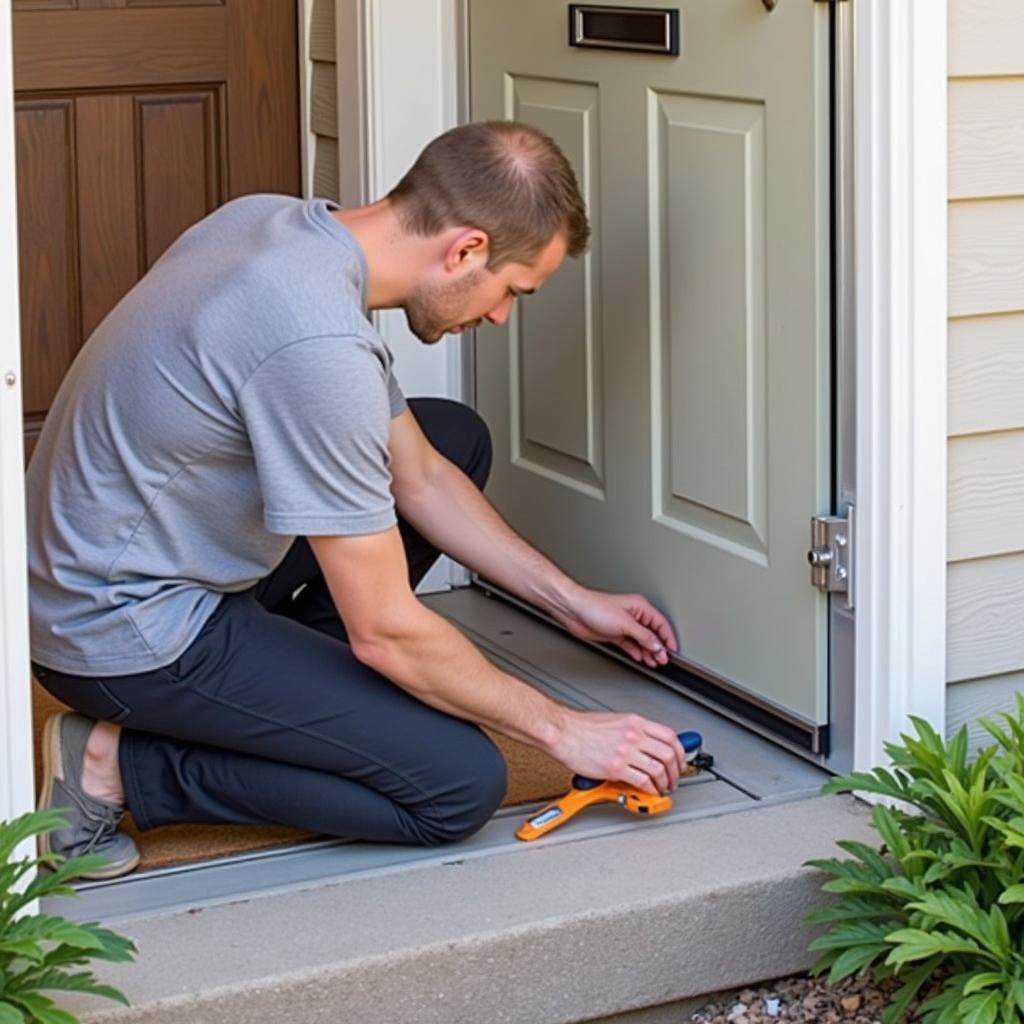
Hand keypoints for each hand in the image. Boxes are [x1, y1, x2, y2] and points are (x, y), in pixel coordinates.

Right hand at [551, 709, 686, 794]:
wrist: (563, 732)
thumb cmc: (582, 727)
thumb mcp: (614, 720)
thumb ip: (632, 731)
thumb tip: (645, 744)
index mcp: (635, 722)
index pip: (669, 736)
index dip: (680, 752)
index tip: (681, 761)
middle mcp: (633, 735)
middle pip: (668, 755)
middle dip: (676, 771)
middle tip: (675, 779)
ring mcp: (625, 752)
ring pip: (658, 770)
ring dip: (664, 783)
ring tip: (663, 789)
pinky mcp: (616, 768)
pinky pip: (642, 782)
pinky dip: (650, 790)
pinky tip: (649, 791)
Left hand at [553, 587, 677, 667]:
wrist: (575, 611)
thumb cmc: (596, 608)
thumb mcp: (625, 624)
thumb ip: (643, 636)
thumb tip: (657, 644)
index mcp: (640, 607)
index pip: (661, 623)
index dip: (668, 637)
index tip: (673, 649)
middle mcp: (633, 615)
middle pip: (652, 633)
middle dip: (659, 647)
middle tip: (664, 659)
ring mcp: (624, 625)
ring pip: (642, 640)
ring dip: (648, 651)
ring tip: (655, 662)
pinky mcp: (615, 633)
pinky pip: (631, 644)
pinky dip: (636, 651)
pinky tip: (641, 658)